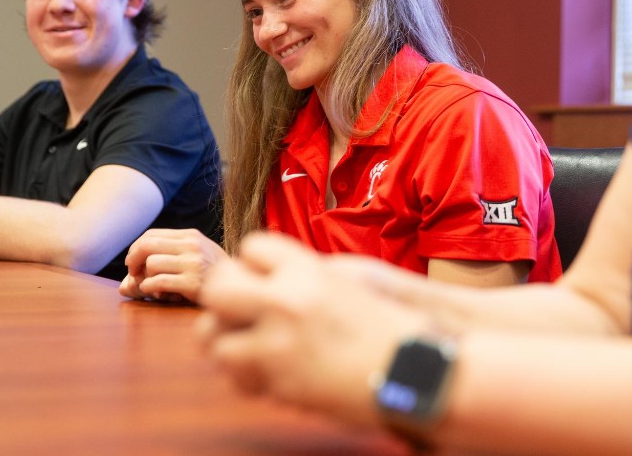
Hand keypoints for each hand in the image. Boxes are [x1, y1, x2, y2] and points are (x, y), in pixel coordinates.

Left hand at [119, 227, 225, 303]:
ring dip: (146, 277)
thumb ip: (164, 260)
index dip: (135, 249)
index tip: (133, 263)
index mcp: (191, 235)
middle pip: (146, 246)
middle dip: (133, 261)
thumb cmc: (213, 275)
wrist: (242, 288)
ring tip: (154, 286)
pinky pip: (158, 281)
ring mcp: (194, 263)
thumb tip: (124, 286)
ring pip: (151, 263)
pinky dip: (150, 288)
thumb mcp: (194, 257)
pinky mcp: (193, 283)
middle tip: (134, 274)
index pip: (151, 235)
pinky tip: (156, 293)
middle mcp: (192, 245)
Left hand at [194, 232, 429, 424]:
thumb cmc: (395, 326)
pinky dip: (245, 376)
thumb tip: (275, 277)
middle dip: (221, 300)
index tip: (263, 280)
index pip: (252, 246)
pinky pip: (236, 376)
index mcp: (310, 270)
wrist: (417, 372)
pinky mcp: (280, 384)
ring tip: (249, 347)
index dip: (253, 264)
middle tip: (236, 312)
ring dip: (227, 342)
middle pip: (218, 288)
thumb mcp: (355, 280)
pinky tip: (267, 373)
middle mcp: (287, 302)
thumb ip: (310, 274)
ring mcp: (279, 345)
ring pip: (214, 338)